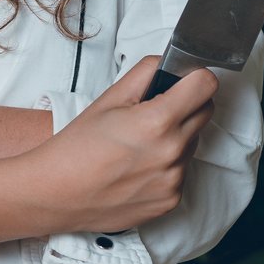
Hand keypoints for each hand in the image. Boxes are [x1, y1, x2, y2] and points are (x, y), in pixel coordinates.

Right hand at [25, 55, 217, 235]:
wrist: (56, 194)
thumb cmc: (78, 145)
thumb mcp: (110, 98)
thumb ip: (146, 72)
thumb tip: (171, 62)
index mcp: (157, 121)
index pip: (206, 86)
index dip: (195, 77)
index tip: (185, 80)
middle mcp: (172, 153)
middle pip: (205, 112)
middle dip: (187, 104)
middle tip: (156, 109)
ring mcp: (174, 180)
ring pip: (193, 143)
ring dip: (177, 137)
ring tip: (139, 144)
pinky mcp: (171, 201)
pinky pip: (182, 172)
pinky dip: (167, 165)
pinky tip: (138, 168)